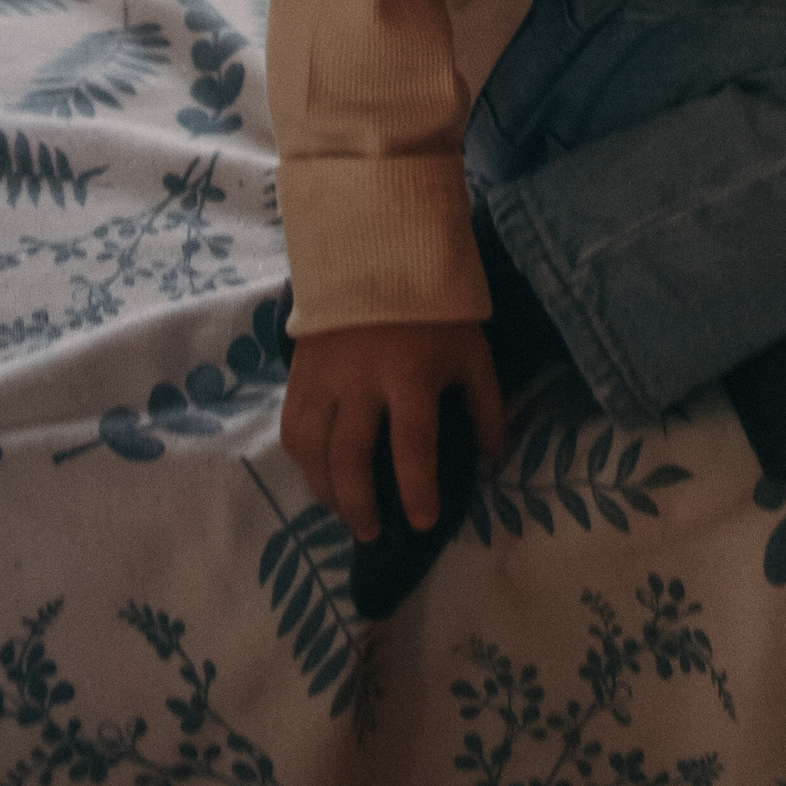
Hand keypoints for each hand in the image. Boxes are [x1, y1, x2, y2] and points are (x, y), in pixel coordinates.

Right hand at [280, 320, 502, 542]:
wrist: (378, 252)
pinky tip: (319, 477)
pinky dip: (302, 462)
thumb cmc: (434, 308)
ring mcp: (323, 378)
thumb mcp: (472, 351)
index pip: (412, 445)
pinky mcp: (299, 374)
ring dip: (327, 492)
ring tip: (345, 514)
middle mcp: (360, 381)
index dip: (417, 489)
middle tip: (374, 533)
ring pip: (313, 452)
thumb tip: (494, 458)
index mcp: (410, 374)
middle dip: (360, 507)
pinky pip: (292, 429)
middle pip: (351, 460)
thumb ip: (485, 406)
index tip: (423, 523)